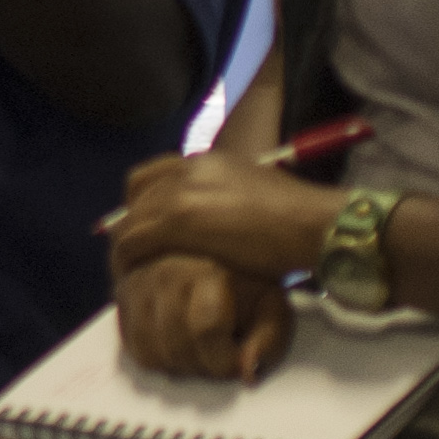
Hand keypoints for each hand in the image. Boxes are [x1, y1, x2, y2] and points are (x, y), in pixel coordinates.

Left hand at [105, 148, 338, 283]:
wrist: (314, 225)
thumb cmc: (298, 223)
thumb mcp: (255, 201)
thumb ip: (226, 205)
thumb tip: (213, 226)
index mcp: (209, 162)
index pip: (153, 176)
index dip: (141, 203)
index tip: (142, 227)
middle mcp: (190, 169)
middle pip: (136, 195)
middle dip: (129, 224)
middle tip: (131, 254)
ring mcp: (183, 190)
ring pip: (132, 218)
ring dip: (125, 245)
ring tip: (127, 271)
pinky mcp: (179, 217)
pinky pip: (134, 239)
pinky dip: (127, 259)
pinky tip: (132, 276)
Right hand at [116, 254, 294, 383]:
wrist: (210, 259)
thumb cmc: (246, 290)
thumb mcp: (271, 309)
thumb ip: (269, 341)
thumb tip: (246, 375)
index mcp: (207, 270)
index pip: (206, 329)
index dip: (224, 360)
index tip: (236, 364)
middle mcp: (164, 274)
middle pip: (177, 347)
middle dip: (203, 366)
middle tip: (220, 358)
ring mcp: (137, 286)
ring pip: (152, 353)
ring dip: (180, 365)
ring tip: (200, 352)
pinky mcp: (121, 300)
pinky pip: (134, 351)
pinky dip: (158, 359)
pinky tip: (179, 346)